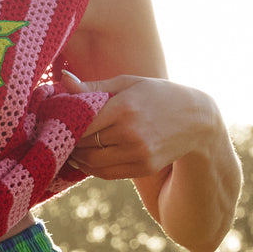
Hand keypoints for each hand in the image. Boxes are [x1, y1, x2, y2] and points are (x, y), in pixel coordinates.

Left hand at [63, 70, 212, 180]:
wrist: (196, 120)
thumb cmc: (157, 95)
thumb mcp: (128, 83)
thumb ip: (93, 87)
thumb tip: (64, 78)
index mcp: (124, 108)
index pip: (81, 123)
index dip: (65, 125)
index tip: (56, 121)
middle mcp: (131, 134)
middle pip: (84, 145)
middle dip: (69, 142)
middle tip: (59, 137)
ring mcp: (138, 154)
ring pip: (92, 163)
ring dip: (77, 158)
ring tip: (71, 149)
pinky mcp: (143, 168)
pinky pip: (106, 173)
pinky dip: (92, 167)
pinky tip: (87, 158)